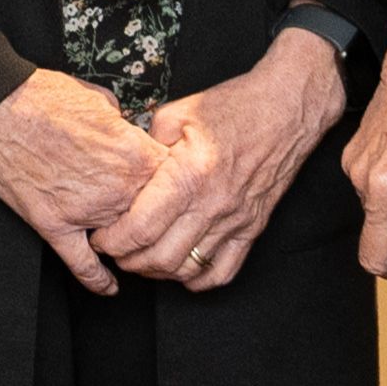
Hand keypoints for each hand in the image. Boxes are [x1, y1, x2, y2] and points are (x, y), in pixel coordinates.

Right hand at [0, 69, 162, 290]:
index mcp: (136, 155)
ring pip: (124, 240)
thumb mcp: (101, 99)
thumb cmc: (44, 98)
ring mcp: (86, 212)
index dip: (174, 185)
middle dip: (156, 217)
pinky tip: (108, 287)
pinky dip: (98, 280)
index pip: (176, 182)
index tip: (170, 187)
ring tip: (135, 245)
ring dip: (129, 242)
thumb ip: (125, 124)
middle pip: (156, 216)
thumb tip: (129, 131)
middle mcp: (118, 189)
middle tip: (155, 217)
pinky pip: (83, 264)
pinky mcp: (54, 226)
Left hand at [93, 30, 350, 293]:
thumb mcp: (178, 113)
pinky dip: (198, 280)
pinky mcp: (253, 228)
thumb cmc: (233, 106)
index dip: (112, 240)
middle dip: (128, 260)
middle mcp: (213, 205)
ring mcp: (236, 221)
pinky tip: (181, 269)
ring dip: (158, 272)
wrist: (287, 108)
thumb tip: (125, 167)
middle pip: (159, 257)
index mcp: (189, 176)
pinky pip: (224, 272)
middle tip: (114, 249)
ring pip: (188, 269)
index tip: (99, 236)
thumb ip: (146, 144)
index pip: (140, 228)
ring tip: (141, 257)